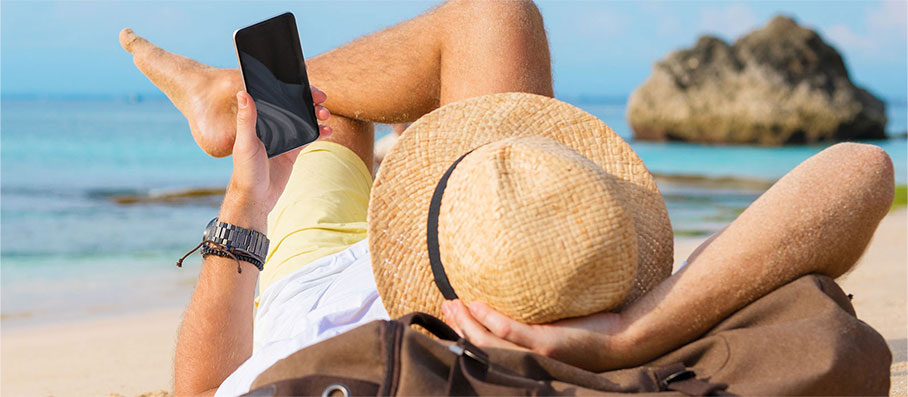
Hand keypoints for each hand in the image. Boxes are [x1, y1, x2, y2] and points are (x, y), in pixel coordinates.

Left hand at [223, 87, 331, 229]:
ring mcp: (283, 138)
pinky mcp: (292, 151)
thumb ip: (246, 119)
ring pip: (303, 119)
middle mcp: (271, 126)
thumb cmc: (246, 171)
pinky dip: (319, 132)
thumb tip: (242, 93)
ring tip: (326, 116)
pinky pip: (309, 137)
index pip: (276, 97)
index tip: (306, 87)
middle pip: (293, 106)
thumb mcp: (246, 144)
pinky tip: (328, 131)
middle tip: (322, 100)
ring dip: (316, 115)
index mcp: (258, 120)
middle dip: (309, 101)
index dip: (291, 89)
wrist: (257, 198)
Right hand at [442, 300, 638, 371]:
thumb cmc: (590, 332)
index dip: (462, 336)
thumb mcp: (554, 327)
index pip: (485, 352)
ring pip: (487, 342)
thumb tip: (517, 297)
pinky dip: (489, 319)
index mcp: (525, 361)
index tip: (448, 316)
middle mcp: (525, 364)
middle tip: (443, 306)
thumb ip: (533, 320)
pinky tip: (477, 304)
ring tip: (453, 303)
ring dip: (466, 322)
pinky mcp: (545, 344)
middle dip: (457, 327)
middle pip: (479, 348)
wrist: (621, 340)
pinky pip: (510, 332)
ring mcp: (534, 355)